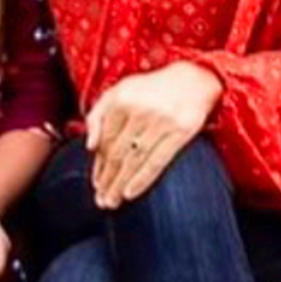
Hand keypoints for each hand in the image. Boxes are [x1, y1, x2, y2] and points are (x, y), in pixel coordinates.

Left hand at [86, 63, 221, 207]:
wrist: (192, 80)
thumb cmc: (150, 90)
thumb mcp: (119, 91)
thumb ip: (97, 114)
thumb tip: (89, 146)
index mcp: (121, 99)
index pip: (105, 140)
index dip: (99, 165)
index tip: (95, 184)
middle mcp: (140, 110)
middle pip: (118, 152)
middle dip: (107, 180)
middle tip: (101, 201)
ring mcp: (161, 121)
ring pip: (134, 159)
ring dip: (120, 184)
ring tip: (112, 202)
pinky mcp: (181, 131)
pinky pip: (158, 160)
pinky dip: (142, 179)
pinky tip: (130, 193)